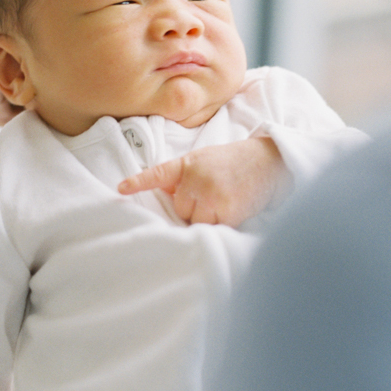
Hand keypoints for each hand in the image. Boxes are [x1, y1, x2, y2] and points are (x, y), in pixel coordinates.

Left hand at [118, 137, 290, 226]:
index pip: (159, 174)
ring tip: (227, 202)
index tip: (120, 189)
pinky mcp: (226, 211)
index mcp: (188, 164)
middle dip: (194, 209)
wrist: (270, 161)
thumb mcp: (206, 160)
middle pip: (180, 209)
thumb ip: (185, 176)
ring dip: (208, 219)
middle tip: (216, 195)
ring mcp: (211, 194)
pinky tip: (236, 210)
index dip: (138, 182)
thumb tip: (165, 191)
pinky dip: (224, 226)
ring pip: (196, 222)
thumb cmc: (236, 163)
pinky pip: (214, 229)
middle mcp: (196, 178)